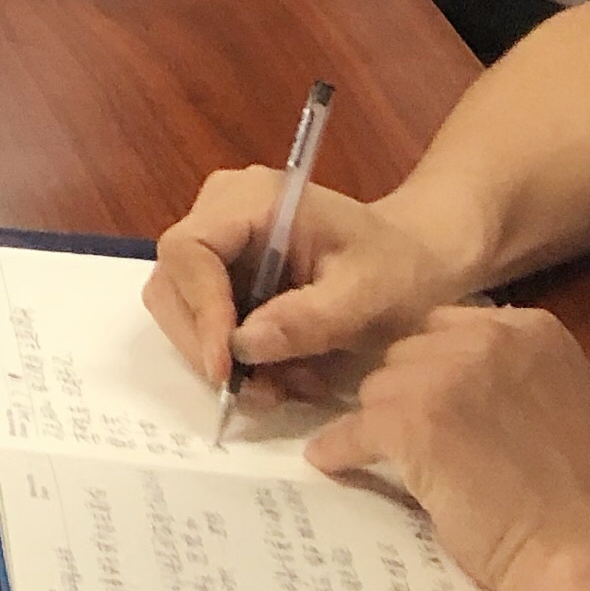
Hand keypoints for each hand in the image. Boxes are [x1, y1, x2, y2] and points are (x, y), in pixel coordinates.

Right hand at [144, 170, 471, 402]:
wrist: (415, 262)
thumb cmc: (399, 269)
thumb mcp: (367, 296)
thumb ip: (308, 318)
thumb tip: (242, 346)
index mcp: (250, 198)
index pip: (190, 250)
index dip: (200, 310)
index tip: (227, 369)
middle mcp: (220, 211)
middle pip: (174, 283)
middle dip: (209, 344)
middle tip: (261, 392)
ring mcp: (219, 242)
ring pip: (183, 309)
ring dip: (225, 358)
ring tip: (284, 387)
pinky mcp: (225, 273)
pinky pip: (207, 321)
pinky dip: (237, 358)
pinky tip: (283, 374)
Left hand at [305, 307, 589, 590]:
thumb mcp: (576, 405)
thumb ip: (525, 376)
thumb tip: (482, 380)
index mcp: (532, 330)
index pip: (451, 325)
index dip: (437, 363)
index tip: (434, 394)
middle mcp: (484, 338)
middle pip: (410, 350)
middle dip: (409, 389)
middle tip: (413, 433)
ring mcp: (442, 375)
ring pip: (380, 387)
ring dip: (382, 421)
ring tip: (385, 455)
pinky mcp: (408, 420)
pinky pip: (353, 429)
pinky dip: (340, 448)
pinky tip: (330, 461)